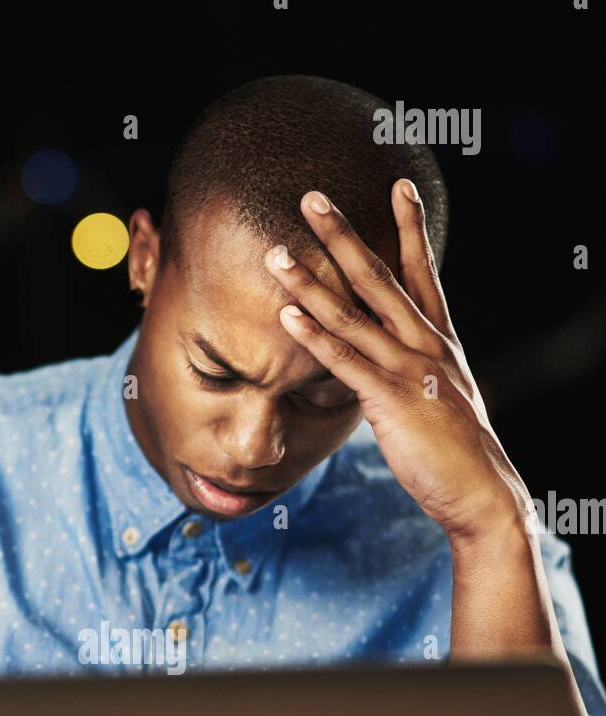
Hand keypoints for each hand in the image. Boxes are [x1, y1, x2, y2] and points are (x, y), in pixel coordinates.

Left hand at [264, 181, 532, 542]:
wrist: (481, 490)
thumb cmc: (456, 452)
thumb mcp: (441, 399)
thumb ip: (416, 374)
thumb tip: (387, 369)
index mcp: (440, 341)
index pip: (422, 272)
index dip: (410, 227)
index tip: (398, 183)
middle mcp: (425, 344)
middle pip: (378, 277)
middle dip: (342, 235)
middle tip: (311, 197)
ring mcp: (408, 369)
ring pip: (353, 314)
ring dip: (310, 281)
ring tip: (276, 253)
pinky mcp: (391, 400)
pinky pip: (344, 362)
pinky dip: (314, 337)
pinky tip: (286, 316)